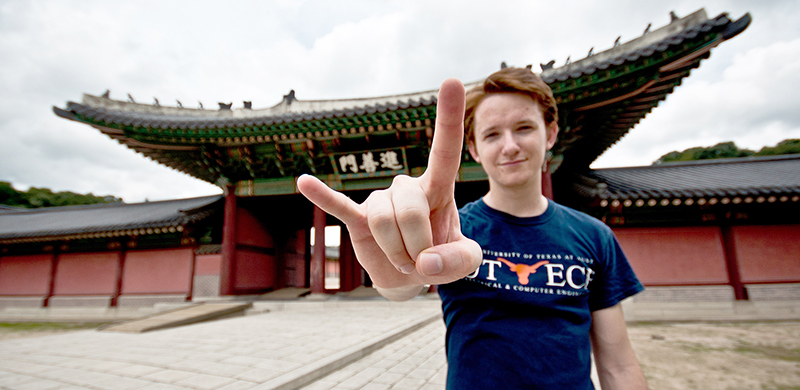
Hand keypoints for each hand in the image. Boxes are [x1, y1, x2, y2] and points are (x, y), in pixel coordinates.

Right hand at [297, 78, 481, 290]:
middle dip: (419, 244)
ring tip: (403, 259)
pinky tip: (304, 182)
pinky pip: (338, 205)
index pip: (444, 149)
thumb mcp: (466, 261)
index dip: (449, 118)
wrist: (412, 276)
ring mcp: (380, 201)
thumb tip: (426, 263)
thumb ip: (459, 262)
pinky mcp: (358, 218)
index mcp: (438, 188)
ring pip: (384, 222)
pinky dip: (323, 196)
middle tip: (422, 261)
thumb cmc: (442, 257)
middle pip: (411, 210)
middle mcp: (407, 186)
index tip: (452, 81)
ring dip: (396, 251)